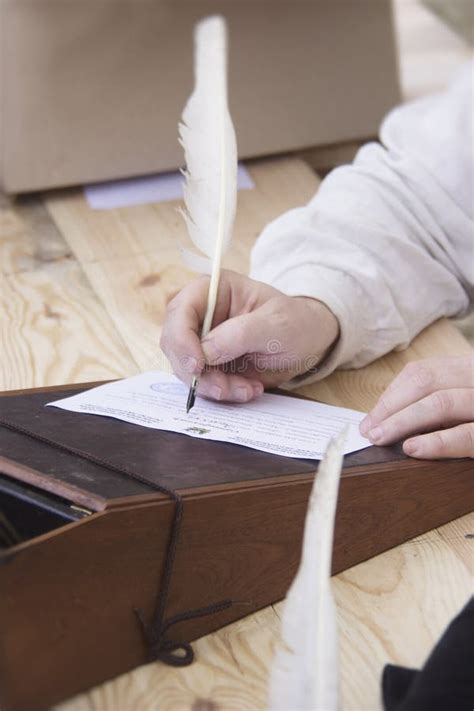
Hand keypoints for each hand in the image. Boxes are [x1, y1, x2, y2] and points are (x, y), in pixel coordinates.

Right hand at [160, 270, 338, 402]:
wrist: (308, 344)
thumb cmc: (295, 323)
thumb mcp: (276, 324)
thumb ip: (241, 334)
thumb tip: (206, 351)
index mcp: (212, 290)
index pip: (180, 311)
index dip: (182, 339)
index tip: (199, 365)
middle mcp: (200, 314)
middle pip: (174, 343)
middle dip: (196, 371)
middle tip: (223, 388)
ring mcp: (202, 341)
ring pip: (186, 369)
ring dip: (213, 386)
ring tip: (247, 389)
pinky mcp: (209, 365)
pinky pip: (202, 384)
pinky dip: (223, 393)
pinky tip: (249, 389)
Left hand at [360, 356, 473, 458]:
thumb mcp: (462, 407)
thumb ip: (435, 408)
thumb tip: (386, 421)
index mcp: (470, 371)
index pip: (424, 372)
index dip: (392, 393)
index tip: (371, 417)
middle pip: (427, 382)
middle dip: (391, 406)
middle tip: (368, 431)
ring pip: (442, 403)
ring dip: (403, 421)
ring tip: (380, 438)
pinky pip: (466, 436)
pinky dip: (436, 442)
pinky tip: (412, 448)